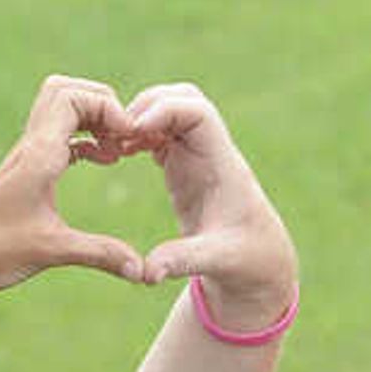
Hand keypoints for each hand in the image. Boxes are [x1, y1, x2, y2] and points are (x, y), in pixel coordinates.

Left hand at [0, 76, 160, 331]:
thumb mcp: (52, 252)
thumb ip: (100, 254)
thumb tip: (142, 270)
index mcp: (37, 155)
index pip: (72, 97)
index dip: (107, 107)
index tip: (128, 141)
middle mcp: (30, 147)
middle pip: (66, 90)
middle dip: (102, 104)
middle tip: (123, 138)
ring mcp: (27, 156)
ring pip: (61, 109)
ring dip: (93, 119)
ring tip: (115, 151)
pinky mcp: (27, 171)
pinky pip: (59, 134)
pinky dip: (85, 138)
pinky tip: (100, 161)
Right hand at [121, 82, 295, 333]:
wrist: (257, 261)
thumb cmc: (244, 259)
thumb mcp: (216, 261)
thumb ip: (182, 261)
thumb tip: (147, 274)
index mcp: (222, 163)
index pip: (198, 112)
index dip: (165, 110)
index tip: (134, 130)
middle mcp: (211, 151)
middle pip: (182, 97)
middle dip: (147, 106)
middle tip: (117, 135)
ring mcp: (197, 155)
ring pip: (169, 109)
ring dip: (140, 117)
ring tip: (113, 146)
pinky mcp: (184, 164)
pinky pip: (161, 131)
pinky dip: (138, 132)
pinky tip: (119, 154)